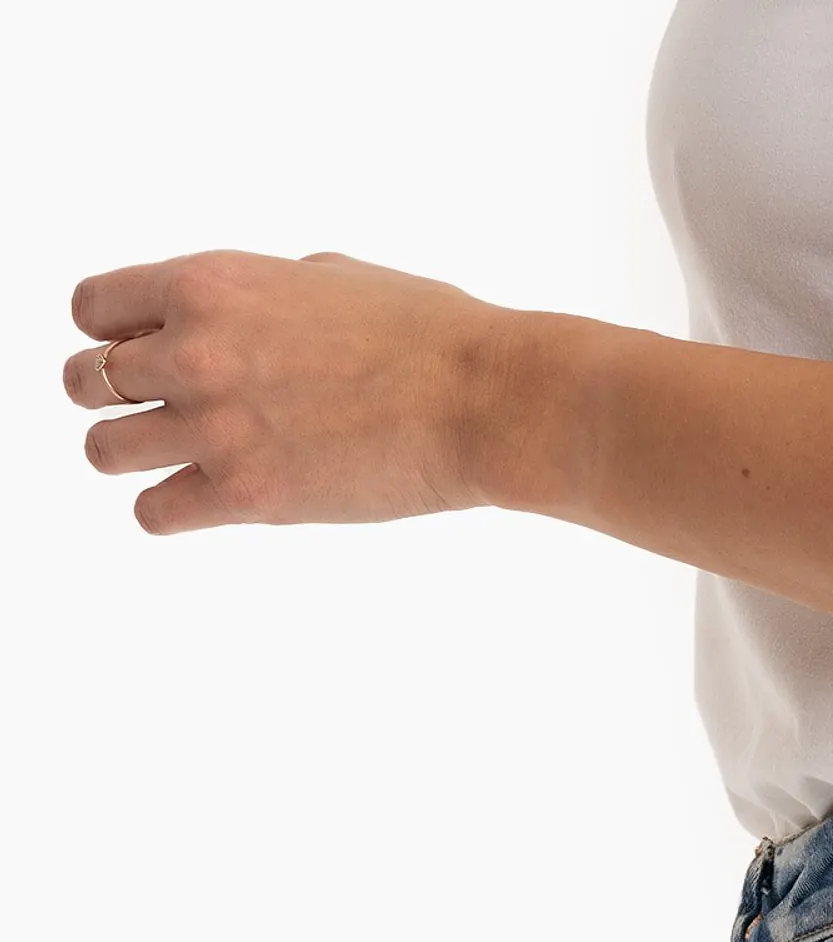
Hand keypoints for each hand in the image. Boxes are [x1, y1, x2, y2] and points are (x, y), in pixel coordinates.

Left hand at [63, 248, 509, 533]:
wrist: (483, 401)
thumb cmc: (431, 337)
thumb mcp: (328, 276)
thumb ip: (259, 298)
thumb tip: (243, 323)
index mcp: (211, 285)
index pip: (94, 309)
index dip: (114, 333)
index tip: (139, 354)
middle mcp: (195, 352)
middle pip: (86, 381)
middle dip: (111, 396)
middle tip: (147, 412)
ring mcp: (217, 427)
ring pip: (104, 451)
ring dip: (130, 455)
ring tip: (169, 461)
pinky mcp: (248, 495)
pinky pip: (155, 512)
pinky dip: (168, 510)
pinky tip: (201, 501)